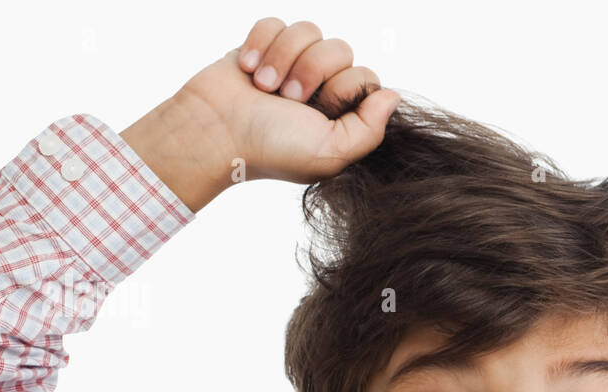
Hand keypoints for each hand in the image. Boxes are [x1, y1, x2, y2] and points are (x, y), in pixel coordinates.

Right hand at [184, 17, 400, 183]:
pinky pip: (277, 22)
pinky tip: (246, 69)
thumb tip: (392, 96)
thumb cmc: (271, 147)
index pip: (365, 77)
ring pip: (309, 30)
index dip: (343, 88)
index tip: (318, 110)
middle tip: (287, 99)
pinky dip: (260, 43)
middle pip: (340, 49)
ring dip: (283, 58)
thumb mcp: (331, 152)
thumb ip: (370, 130)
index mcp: (339, 113)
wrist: (215, 131)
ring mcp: (290, 64)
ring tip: (264, 86)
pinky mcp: (262, 46)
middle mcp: (319, 87)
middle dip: (311, 71)